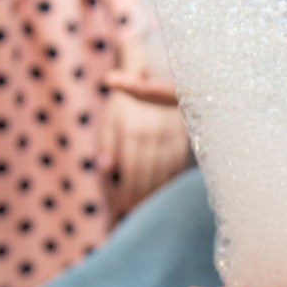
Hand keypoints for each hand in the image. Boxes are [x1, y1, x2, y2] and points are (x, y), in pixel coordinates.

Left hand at [104, 76, 188, 207]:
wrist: (159, 77)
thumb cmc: (129, 102)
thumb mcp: (113, 117)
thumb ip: (107, 142)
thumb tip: (103, 167)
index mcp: (132, 129)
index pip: (131, 167)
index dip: (129, 187)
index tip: (125, 203)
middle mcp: (153, 133)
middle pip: (148, 172)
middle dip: (140, 193)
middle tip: (135, 209)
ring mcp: (170, 135)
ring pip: (164, 170)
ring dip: (156, 190)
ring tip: (148, 204)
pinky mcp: (182, 137)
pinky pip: (177, 164)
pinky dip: (170, 180)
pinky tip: (163, 190)